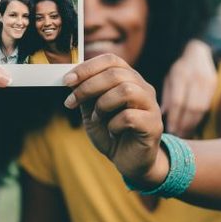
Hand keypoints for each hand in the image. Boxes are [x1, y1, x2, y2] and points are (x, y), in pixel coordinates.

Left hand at [63, 54, 166, 187]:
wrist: (129, 160)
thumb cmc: (111, 131)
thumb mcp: (92, 110)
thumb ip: (86, 94)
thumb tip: (70, 79)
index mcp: (128, 78)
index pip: (110, 60)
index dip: (87, 67)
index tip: (67, 81)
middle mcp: (142, 87)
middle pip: (116, 74)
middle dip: (88, 87)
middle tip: (71, 101)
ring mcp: (151, 105)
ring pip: (126, 91)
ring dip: (103, 105)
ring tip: (97, 118)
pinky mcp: (153, 125)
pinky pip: (130, 117)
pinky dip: (114, 124)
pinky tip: (112, 131)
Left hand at [162, 39, 215, 137]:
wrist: (198, 52)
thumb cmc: (179, 69)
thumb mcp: (169, 77)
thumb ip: (167, 95)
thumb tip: (163, 115)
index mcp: (180, 75)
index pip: (178, 100)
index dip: (174, 117)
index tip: (170, 129)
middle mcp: (195, 78)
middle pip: (191, 107)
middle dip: (184, 123)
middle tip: (177, 135)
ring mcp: (207, 81)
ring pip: (201, 108)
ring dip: (192, 124)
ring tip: (184, 134)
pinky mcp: (214, 85)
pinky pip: (207, 106)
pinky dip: (199, 118)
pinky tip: (192, 126)